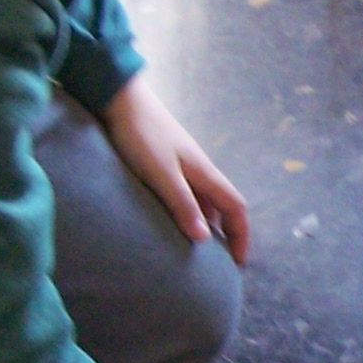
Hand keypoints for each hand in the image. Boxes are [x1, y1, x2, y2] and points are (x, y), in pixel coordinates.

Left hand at [102, 73, 249, 261]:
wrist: (120, 99)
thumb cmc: (141, 135)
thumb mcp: (161, 173)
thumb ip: (182, 204)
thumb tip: (205, 238)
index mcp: (204, 172)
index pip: (236, 207)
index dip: (241, 235)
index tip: (238, 262)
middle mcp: (199, 169)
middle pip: (222, 205)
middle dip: (226, 233)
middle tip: (217, 262)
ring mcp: (182, 165)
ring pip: (203, 200)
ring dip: (205, 223)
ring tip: (194, 248)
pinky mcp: (165, 162)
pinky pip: (186, 194)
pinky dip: (187, 211)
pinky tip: (171, 221)